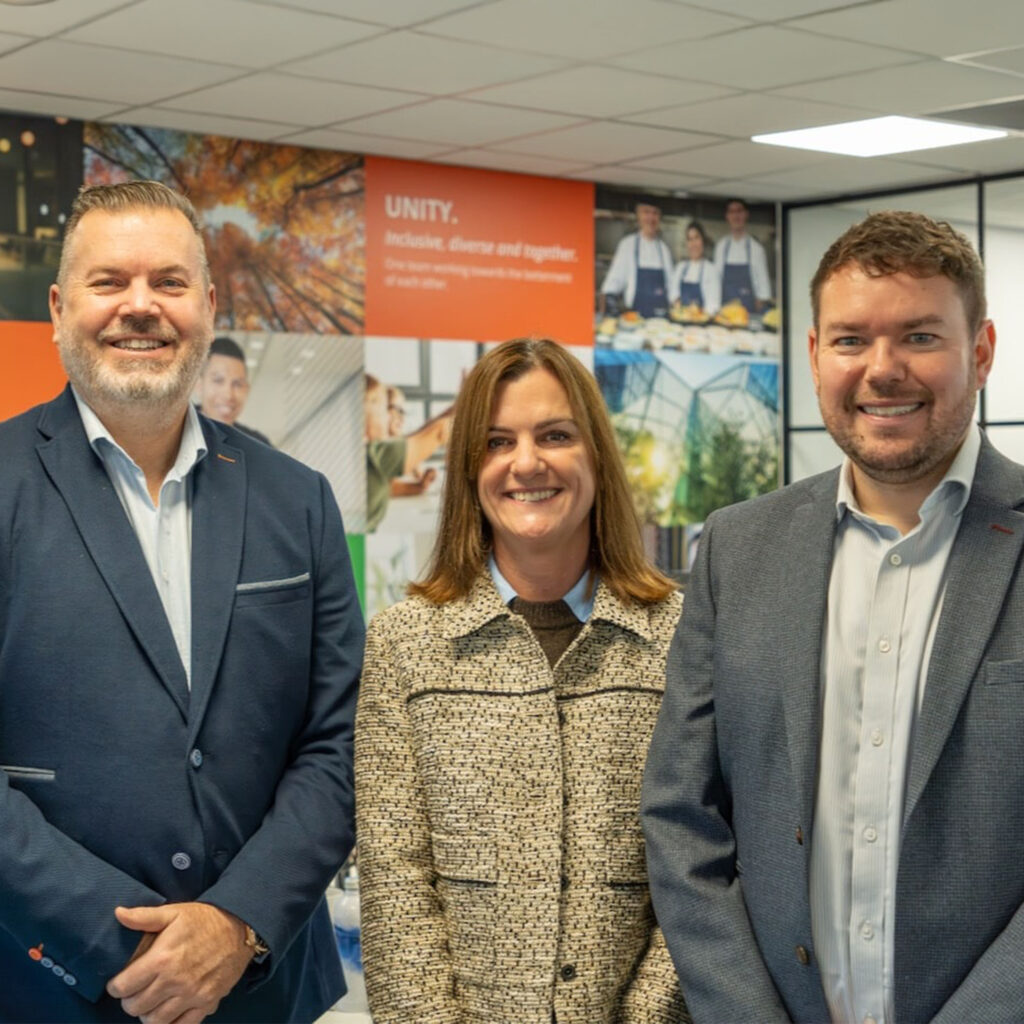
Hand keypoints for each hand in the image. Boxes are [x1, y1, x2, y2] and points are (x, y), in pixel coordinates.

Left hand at [107, 903, 253, 1023]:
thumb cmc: (204, 919)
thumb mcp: (174, 912)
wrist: (241, 926)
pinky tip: (168, 1013)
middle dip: (130, 1000)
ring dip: (147, 1014)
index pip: (123, 987)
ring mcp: (192, 995)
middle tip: (135, 991)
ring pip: (154, 1021)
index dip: (116, 986)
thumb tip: (118, 913)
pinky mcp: (207, 1003)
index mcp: (162, 959)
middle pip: (135, 1007)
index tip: (120, 981)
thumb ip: (144, 917)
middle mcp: (174, 982)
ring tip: (150, 1002)